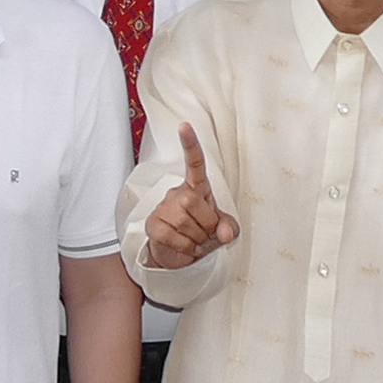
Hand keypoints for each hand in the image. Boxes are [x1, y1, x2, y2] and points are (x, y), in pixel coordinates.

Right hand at [142, 127, 237, 272]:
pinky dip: (184, 247)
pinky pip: (172, 236)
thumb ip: (229, 228)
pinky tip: (183, 246)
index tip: (184, 126)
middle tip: (205, 232)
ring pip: (184, 221)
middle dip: (206, 223)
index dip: (190, 145)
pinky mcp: (153, 225)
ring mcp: (163, 208)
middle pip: (193, 201)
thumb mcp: (223, 230)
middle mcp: (178, 193)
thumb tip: (225, 233)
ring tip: (194, 240)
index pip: (194, 163)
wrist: (179, 256)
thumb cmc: (202, 235)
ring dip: (196, 238)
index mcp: (197, 188)